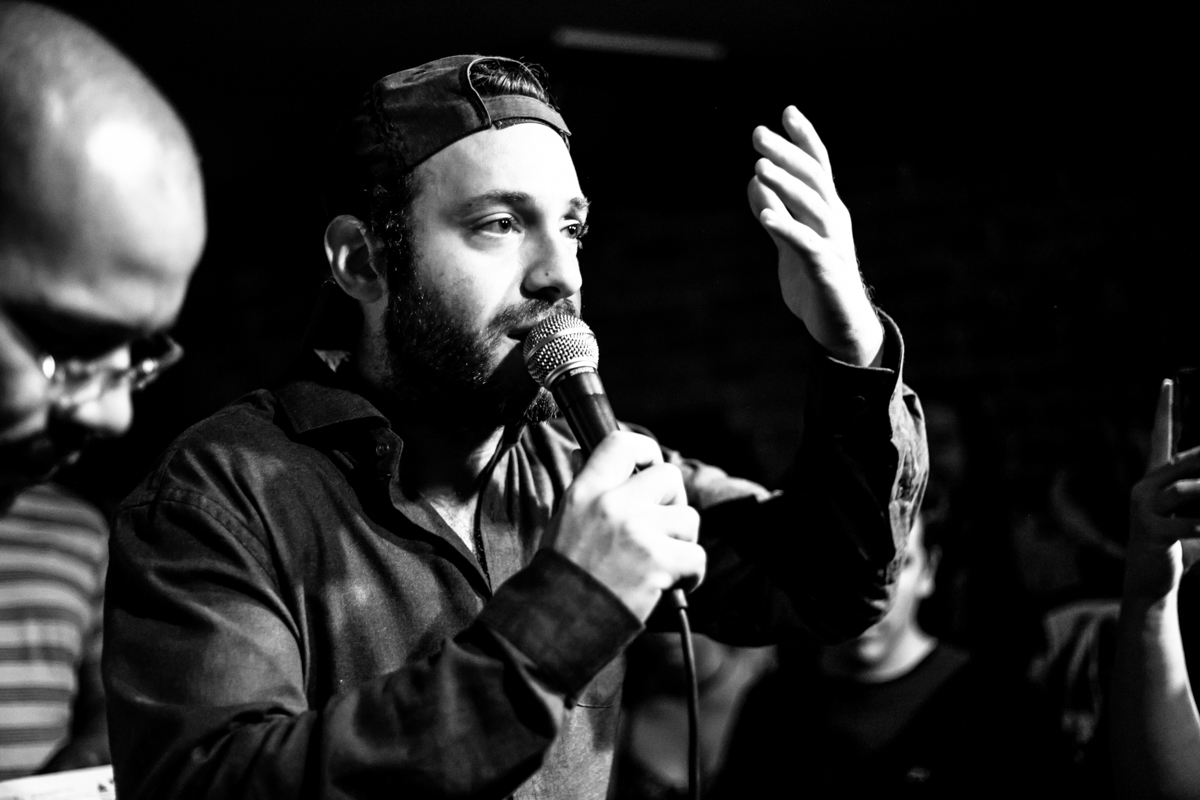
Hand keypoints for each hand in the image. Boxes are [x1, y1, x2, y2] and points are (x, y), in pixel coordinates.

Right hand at [547, 431, 704, 620]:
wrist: (558, 621)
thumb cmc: (565, 573)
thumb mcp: (567, 517)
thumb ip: (591, 488)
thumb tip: (600, 456)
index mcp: (586, 490)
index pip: (623, 442)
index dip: (646, 450)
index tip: (651, 467)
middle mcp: (612, 503)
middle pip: (669, 476)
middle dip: (672, 502)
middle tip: (660, 528)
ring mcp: (636, 531)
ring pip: (689, 518)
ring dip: (681, 542)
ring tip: (658, 563)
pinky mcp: (657, 561)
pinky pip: (696, 556)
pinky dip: (690, 574)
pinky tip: (670, 585)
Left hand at [747, 106, 882, 366]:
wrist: (841, 328)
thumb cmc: (816, 283)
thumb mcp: (790, 242)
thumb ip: (776, 211)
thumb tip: (754, 180)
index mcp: (827, 211)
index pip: (819, 166)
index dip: (804, 138)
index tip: (786, 111)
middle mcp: (834, 221)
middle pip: (813, 178)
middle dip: (786, 153)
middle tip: (758, 134)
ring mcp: (833, 244)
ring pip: (812, 206)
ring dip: (785, 185)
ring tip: (759, 167)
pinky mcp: (826, 271)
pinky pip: (805, 244)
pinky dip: (786, 227)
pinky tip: (765, 215)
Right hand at [1126, 379, 1199, 598]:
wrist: (1148, 583)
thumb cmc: (1176, 547)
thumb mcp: (1192, 516)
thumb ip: (1199, 495)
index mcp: (1152, 480)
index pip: (1158, 436)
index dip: (1164, 409)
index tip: (1167, 382)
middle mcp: (1143, 488)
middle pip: (1178, 460)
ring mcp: (1143, 509)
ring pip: (1183, 488)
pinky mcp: (1149, 532)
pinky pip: (1185, 524)